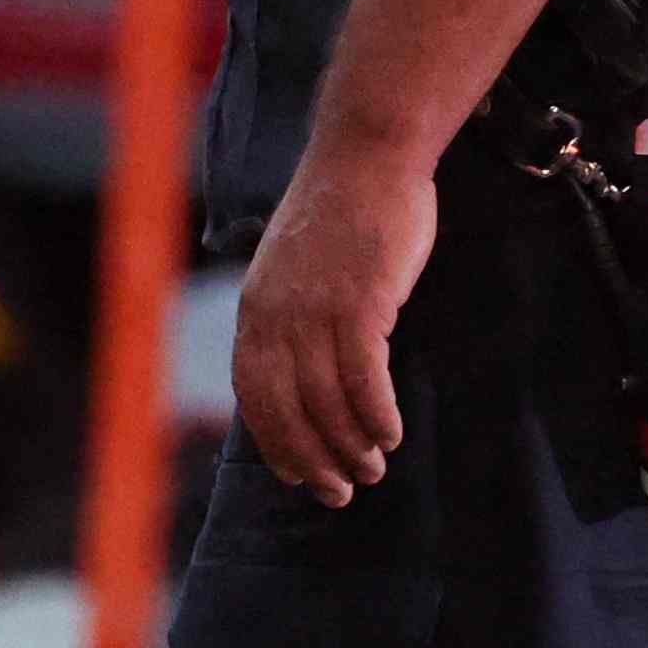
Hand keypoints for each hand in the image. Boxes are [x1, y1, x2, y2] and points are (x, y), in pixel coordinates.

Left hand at [233, 147, 431, 503]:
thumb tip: (300, 378)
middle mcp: (278, 314)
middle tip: (342, 492)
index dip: (278, 444)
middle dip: (315, 460)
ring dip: (352, 444)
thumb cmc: (340, 213)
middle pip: (290, 409)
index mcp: (255, 309)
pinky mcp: (361, 301)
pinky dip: (377, 414)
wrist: (366, 155)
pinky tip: (392, 434)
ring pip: (329, 399)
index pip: (255, 397)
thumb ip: (290, 318)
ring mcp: (317, 308)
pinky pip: (365, 376)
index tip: (301, 477)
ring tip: (375, 468)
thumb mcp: (293, 268)